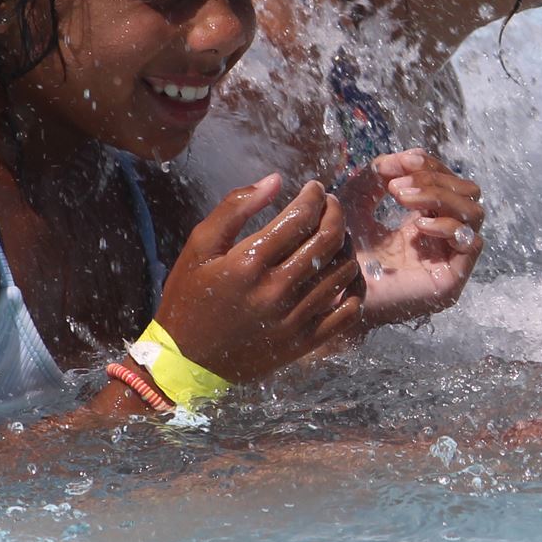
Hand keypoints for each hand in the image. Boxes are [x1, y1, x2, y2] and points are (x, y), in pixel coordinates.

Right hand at [147, 174, 366, 384]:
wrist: (187, 361)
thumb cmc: (190, 297)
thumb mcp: (199, 245)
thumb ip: (235, 207)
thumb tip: (275, 180)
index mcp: (249, 262)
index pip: (300, 217)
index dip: (313, 196)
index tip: (313, 188)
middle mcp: (276, 290)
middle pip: (328, 240)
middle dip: (335, 213)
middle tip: (330, 204)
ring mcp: (294, 319)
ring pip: (343, 272)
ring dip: (346, 245)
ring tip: (336, 234)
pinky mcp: (304, 343)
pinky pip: (347, 312)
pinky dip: (354, 288)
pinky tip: (346, 273)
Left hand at [345, 149, 483, 323]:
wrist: (330, 292)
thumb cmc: (339, 249)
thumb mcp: (358, 198)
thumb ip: (380, 172)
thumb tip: (406, 157)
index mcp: (425, 223)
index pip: (450, 183)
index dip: (431, 166)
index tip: (401, 162)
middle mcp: (442, 241)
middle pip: (468, 193)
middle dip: (435, 180)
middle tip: (397, 187)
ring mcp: (449, 261)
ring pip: (473, 213)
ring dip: (440, 196)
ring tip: (404, 198)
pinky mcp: (450, 283)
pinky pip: (470, 243)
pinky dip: (446, 226)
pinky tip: (416, 225)